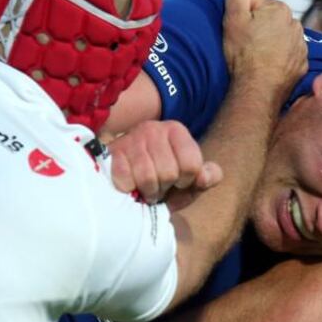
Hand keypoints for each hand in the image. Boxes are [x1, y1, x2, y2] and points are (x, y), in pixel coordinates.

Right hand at [107, 120, 222, 203]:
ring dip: (148, 192)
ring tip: (146, 189)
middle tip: (158, 187)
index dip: (186, 181)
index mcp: (177, 131)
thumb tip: (204, 177)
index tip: (178, 182)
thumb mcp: (190, 180)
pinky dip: (129, 190)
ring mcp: (132, 138)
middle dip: (165, 188)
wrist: (126, 173)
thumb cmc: (163, 179)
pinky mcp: (113, 152)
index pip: (192, 165)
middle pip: (169, 174)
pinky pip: (126, 181)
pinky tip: (129, 185)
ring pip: (148, 179)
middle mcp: (154, 128)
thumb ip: (208, 177)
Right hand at [222, 0, 306, 104]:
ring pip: (280, 37)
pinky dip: (279, 58)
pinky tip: (267, 65)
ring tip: (256, 56)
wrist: (258, 90)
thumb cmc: (245, 56)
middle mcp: (295, 25)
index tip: (240, 30)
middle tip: (247, 44)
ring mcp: (300, 46)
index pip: (256, 3)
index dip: (244, 16)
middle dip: (259, 28)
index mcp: (279, 10)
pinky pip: (288, 55)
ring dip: (269, 43)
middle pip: (270, 20)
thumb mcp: (233, 18)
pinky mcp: (300, 64)